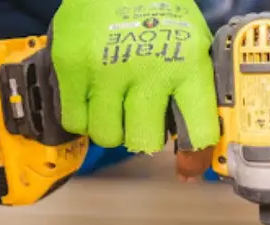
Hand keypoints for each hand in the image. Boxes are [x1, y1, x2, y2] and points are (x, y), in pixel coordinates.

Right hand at [48, 0, 219, 163]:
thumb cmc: (160, 15)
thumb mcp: (192, 47)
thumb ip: (195, 95)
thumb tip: (192, 157)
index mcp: (188, 66)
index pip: (197, 132)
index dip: (193, 155)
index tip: (188, 163)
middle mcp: (148, 70)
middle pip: (144, 143)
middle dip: (143, 136)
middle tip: (141, 117)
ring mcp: (106, 69)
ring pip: (107, 136)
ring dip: (112, 127)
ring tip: (115, 103)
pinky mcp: (71, 66)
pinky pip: (75, 121)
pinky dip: (83, 116)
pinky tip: (92, 95)